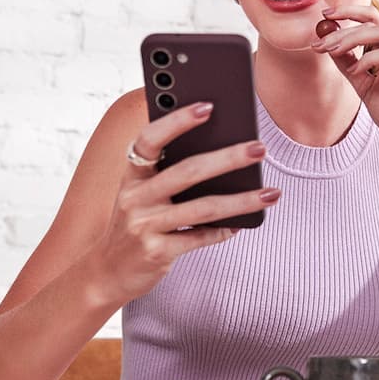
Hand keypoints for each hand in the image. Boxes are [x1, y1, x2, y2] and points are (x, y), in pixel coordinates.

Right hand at [92, 102, 278, 302]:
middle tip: (259, 148)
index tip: (208, 106)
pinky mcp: (156, 252)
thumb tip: (221, 152)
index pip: (150, 139)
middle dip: (228, 157)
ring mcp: (144, 226)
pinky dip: (224, 231)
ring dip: (242, 200)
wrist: (107, 273)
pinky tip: (243, 224)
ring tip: (271, 193)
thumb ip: (166, 175)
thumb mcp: (140, 195)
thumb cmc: (134, 225)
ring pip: (203, 207)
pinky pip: (199, 238)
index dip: (177, 121)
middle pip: (188, 171)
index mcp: (131, 175)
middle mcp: (135, 197)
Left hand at [312, 5, 378, 164]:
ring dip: (352, 39)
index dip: (349, 12)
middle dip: (344, 27)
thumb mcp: (365, 88)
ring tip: (332, 51)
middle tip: (321, 39)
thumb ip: (350, 67)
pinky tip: (355, 71)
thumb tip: (329, 46)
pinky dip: (369, 59)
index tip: (325, 15)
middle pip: (375, 21)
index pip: (373, 20)